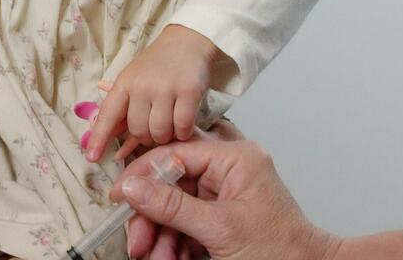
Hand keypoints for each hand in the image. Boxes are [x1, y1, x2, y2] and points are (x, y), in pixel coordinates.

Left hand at [84, 25, 220, 162]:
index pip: (108, 115)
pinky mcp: (189, 91)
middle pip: (138, 130)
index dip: (99, 138)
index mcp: (124, 84)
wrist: (187, 41)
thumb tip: (112, 147)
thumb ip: (123, 113)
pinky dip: (183, 132)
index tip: (92, 158)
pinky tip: (184, 124)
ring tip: (170, 125)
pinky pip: (183, 126)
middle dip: (147, 137)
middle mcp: (142, 86)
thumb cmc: (157, 67)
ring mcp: (166, 88)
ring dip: (166, 136)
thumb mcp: (134, 82)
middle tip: (155, 128)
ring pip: (160, 132)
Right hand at [113, 139, 339, 259]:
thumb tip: (135, 187)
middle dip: (152, 216)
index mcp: (236, 159)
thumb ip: (173, 206)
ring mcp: (225, 196)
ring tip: (154, 257)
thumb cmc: (282, 250)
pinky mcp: (221, 219)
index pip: (176, 153)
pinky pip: (187, 225)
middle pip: (172, 184)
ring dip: (161, 236)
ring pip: (176, 208)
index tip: (120, 195)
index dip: (144, 174)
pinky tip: (168, 257)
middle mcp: (229, 171)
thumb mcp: (220, 228)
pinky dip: (174, 244)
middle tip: (137, 240)